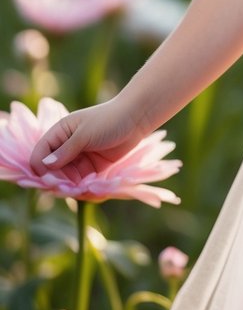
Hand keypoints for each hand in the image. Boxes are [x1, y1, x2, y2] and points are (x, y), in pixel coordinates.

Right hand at [29, 99, 145, 185]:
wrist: (136, 119)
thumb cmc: (109, 120)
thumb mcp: (85, 134)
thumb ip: (66, 151)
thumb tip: (45, 165)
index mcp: (60, 133)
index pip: (40, 153)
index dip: (40, 167)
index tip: (48, 179)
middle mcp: (66, 147)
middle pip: (52, 170)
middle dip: (56, 181)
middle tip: (67, 189)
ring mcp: (79, 158)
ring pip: (66, 178)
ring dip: (70, 187)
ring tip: (80, 190)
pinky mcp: (92, 168)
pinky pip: (82, 182)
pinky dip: (82, 188)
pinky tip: (89, 190)